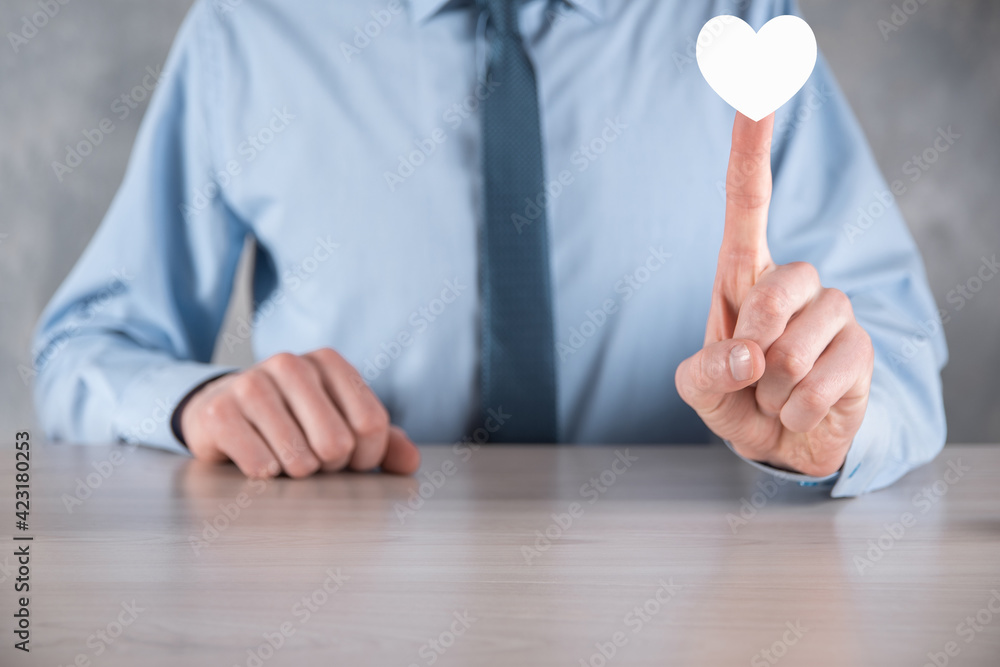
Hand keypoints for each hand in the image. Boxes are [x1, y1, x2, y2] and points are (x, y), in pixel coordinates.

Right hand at [178, 348, 420, 477]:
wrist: (221, 412)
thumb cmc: (291, 422)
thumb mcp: (340, 424)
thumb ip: (383, 441)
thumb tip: (410, 463)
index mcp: (328, 362)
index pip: (372, 423)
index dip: (365, 457)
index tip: (350, 461)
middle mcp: (291, 364)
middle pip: (338, 443)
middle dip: (329, 467)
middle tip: (311, 459)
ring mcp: (251, 383)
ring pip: (299, 459)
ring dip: (295, 473)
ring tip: (281, 456)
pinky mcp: (219, 411)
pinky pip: (261, 465)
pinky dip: (264, 476)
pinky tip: (256, 458)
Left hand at [675, 112, 873, 476]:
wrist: (780, 445)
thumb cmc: (735, 398)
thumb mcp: (699, 389)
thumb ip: (706, 371)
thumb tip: (750, 353)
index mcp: (744, 275)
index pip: (747, 201)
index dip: (751, 148)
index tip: (756, 92)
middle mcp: (792, 283)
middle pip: (781, 285)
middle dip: (757, 340)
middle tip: (751, 373)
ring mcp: (832, 314)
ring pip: (800, 344)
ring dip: (775, 387)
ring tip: (774, 394)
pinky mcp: (861, 350)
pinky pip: (827, 379)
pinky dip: (799, 410)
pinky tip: (799, 410)